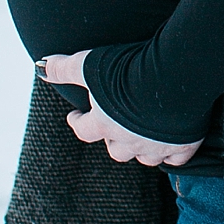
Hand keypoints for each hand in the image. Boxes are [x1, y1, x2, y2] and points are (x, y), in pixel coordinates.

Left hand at [40, 51, 204, 168]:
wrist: (175, 76)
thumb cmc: (129, 68)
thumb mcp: (89, 64)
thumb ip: (63, 68)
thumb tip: (40, 67)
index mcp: (103, 123)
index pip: (83, 130)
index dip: (77, 123)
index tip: (75, 116)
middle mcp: (128, 141)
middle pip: (115, 151)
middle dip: (112, 140)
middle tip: (113, 126)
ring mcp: (156, 146)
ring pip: (145, 159)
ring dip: (140, 150)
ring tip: (141, 138)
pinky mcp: (183, 145)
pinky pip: (176, 159)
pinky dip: (173, 153)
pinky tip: (172, 145)